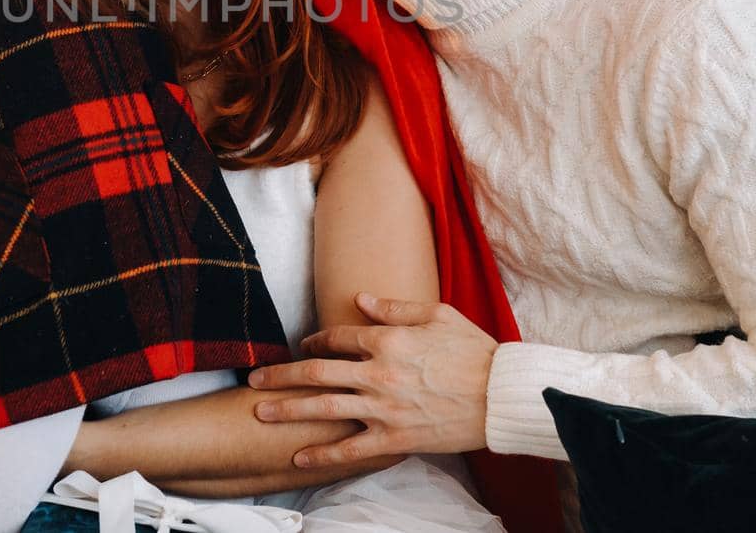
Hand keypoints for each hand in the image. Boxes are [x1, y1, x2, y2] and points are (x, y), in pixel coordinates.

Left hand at [247, 293, 494, 466]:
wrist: (501, 395)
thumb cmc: (473, 351)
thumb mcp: (437, 314)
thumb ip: (394, 307)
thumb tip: (359, 298)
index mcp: (387, 340)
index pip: (337, 337)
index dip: (314, 339)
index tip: (303, 345)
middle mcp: (378, 373)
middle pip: (316, 372)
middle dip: (281, 376)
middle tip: (254, 380)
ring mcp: (384, 409)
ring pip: (324, 409)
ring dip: (288, 410)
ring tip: (260, 412)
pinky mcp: (394, 439)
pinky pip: (350, 450)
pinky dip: (322, 455)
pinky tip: (299, 457)